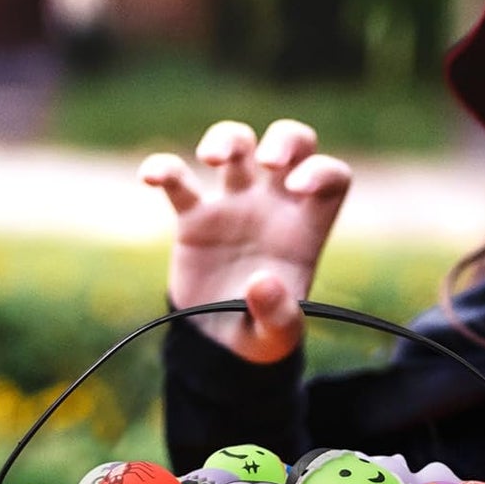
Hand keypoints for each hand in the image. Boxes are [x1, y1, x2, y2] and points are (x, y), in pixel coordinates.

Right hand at [142, 119, 351, 362]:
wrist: (219, 345)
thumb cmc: (260, 334)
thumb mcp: (277, 337)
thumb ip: (278, 315)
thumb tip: (262, 283)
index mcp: (306, 228)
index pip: (332, 178)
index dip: (321, 171)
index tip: (299, 187)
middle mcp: (274, 206)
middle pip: (293, 142)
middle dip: (284, 138)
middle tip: (268, 162)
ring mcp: (234, 205)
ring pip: (238, 143)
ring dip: (227, 138)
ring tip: (213, 159)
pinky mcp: (194, 216)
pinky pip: (178, 178)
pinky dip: (163, 169)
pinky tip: (151, 178)